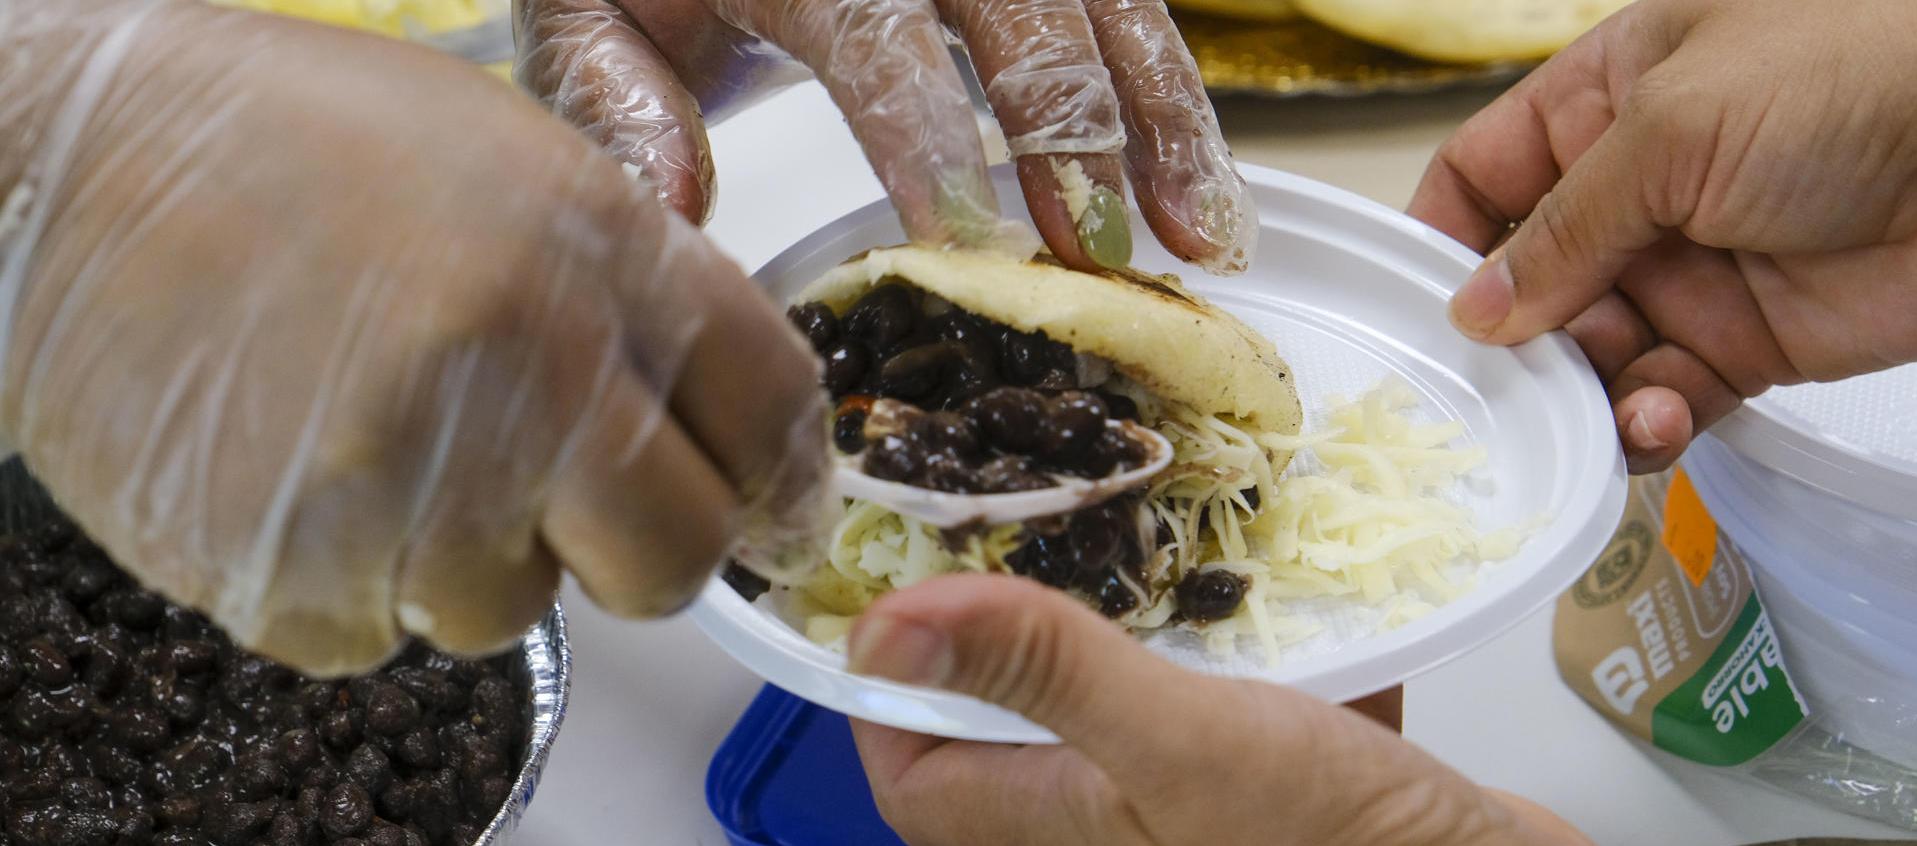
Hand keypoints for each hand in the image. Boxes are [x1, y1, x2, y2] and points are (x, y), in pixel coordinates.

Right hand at [0, 0, 828, 674]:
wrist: (69, 164)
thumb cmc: (283, 146)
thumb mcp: (507, 158)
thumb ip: (626, 282)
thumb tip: (712, 407)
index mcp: (603, 253)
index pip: (775, 411)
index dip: (780, 476)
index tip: (768, 509)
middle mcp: (532, 371)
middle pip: (676, 557)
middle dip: (642, 553)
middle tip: (573, 509)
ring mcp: (415, 480)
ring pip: (517, 612)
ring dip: (467, 557)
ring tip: (382, 448)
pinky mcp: (298, 568)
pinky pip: (377, 639)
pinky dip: (348, 585)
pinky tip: (302, 479)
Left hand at [515, 0, 1256, 273]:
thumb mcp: (589, 14)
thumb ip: (615, 105)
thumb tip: (668, 220)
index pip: (872, 26)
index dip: (922, 129)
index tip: (963, 237)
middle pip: (1019, 7)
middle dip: (1064, 132)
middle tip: (1091, 255)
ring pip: (1104, 2)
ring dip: (1161, 120)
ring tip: (1206, 240)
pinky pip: (1131, 5)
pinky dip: (1177, 101)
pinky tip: (1207, 196)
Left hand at [845, 575, 1587, 845]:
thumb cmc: (1331, 837)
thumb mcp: (1176, 739)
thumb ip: (1039, 674)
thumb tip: (878, 623)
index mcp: (1037, 826)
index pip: (902, 752)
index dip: (888, 661)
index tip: (903, 550)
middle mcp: (1087, 821)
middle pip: (991, 707)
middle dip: (998, 606)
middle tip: (1012, 497)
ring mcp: (1166, 802)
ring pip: (1089, 688)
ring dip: (1097, 605)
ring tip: (1105, 503)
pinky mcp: (1244, 778)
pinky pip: (1186, 687)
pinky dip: (1192, 625)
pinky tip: (1218, 553)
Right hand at [1410, 0, 1916, 473]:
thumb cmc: (1844, 81)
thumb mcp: (1673, 128)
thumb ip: (1565, 227)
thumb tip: (1477, 313)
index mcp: (1608, 100)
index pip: (1486, 174)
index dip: (1439, 235)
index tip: (1408, 307)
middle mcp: (1638, 189)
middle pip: (1529, 282)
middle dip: (1507, 339)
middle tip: (1492, 393)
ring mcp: (1692, 270)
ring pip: (1590, 353)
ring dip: (1576, 393)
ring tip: (1582, 418)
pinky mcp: (1748, 346)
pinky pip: (1666, 398)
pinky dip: (1647, 425)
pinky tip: (1653, 426)